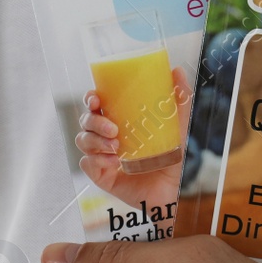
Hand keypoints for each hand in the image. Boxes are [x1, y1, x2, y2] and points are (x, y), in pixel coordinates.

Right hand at [75, 66, 192, 205]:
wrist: (170, 191)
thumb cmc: (170, 158)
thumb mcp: (177, 128)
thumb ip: (179, 101)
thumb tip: (178, 70)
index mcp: (117, 120)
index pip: (95, 104)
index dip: (90, 98)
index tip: (96, 98)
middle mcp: (105, 136)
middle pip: (85, 120)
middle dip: (94, 121)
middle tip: (114, 129)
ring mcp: (100, 155)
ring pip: (82, 140)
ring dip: (96, 141)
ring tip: (117, 148)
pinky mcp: (99, 174)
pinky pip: (87, 163)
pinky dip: (98, 160)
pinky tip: (114, 163)